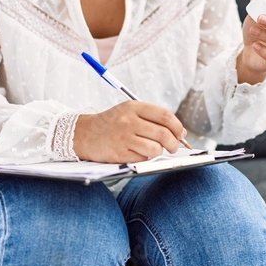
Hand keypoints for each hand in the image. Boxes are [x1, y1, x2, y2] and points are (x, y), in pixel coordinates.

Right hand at [72, 100, 187, 162]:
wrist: (85, 134)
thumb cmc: (113, 123)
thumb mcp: (130, 111)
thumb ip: (153, 118)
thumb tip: (181, 132)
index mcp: (133, 107)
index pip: (164, 115)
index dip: (177, 126)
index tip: (181, 133)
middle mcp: (128, 121)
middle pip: (163, 134)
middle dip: (174, 143)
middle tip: (174, 147)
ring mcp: (123, 138)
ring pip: (155, 149)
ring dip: (159, 152)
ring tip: (155, 150)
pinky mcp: (119, 154)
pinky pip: (143, 159)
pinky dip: (145, 158)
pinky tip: (137, 152)